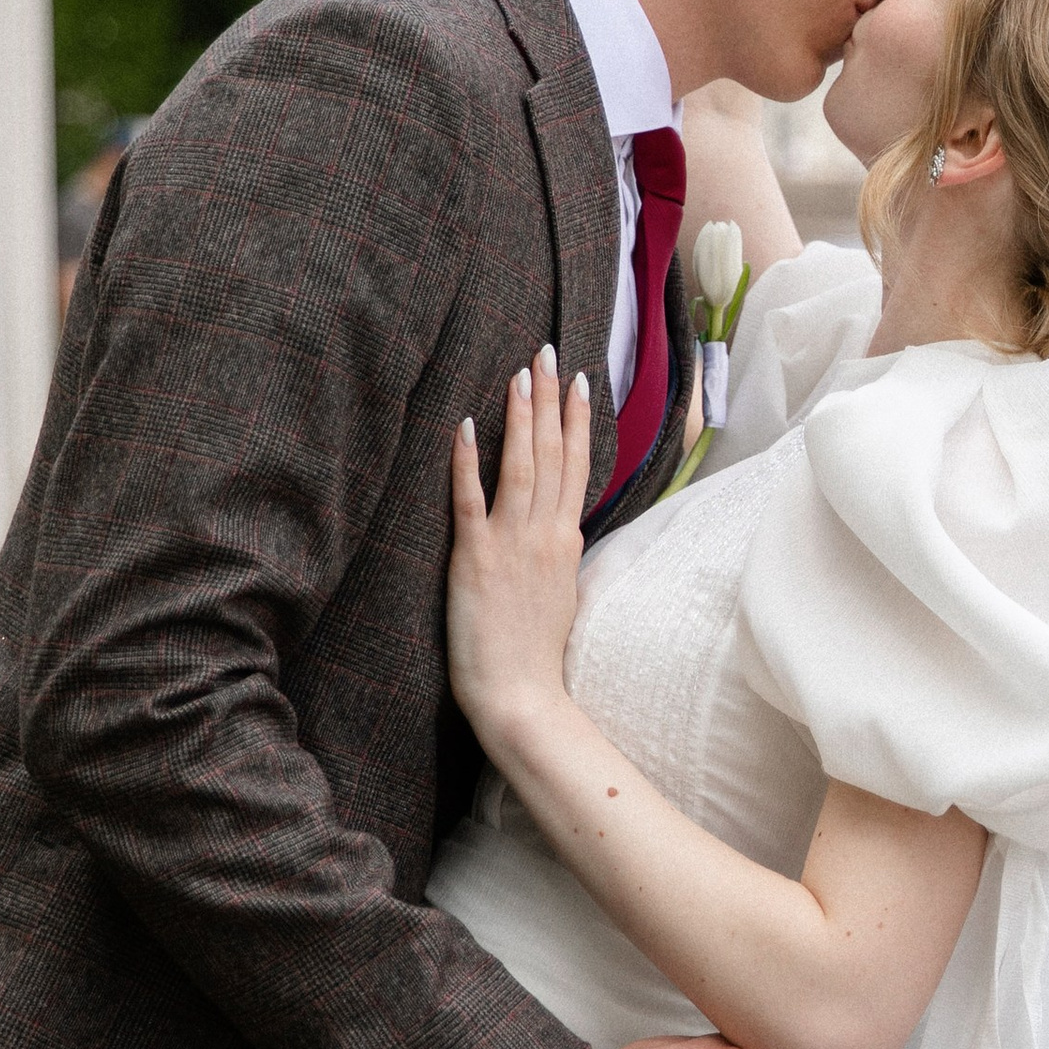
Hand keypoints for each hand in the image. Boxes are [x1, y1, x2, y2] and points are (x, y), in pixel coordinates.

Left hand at [448, 346, 588, 752]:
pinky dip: (470, 462)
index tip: (580, 381)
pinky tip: (468, 426)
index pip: (577, 467)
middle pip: (552, 454)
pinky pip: (472, 501)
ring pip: (521, 467)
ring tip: (520, 373)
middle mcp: (545, 534)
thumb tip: (562, 529)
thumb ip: (560, 555)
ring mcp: (512, 544)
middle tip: (548, 354)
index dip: (577, 421)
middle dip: (551, 400)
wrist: (522, 695)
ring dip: (521, 417)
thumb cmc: (537, 655)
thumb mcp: (562, 595)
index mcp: (567, 541)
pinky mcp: (476, 558)